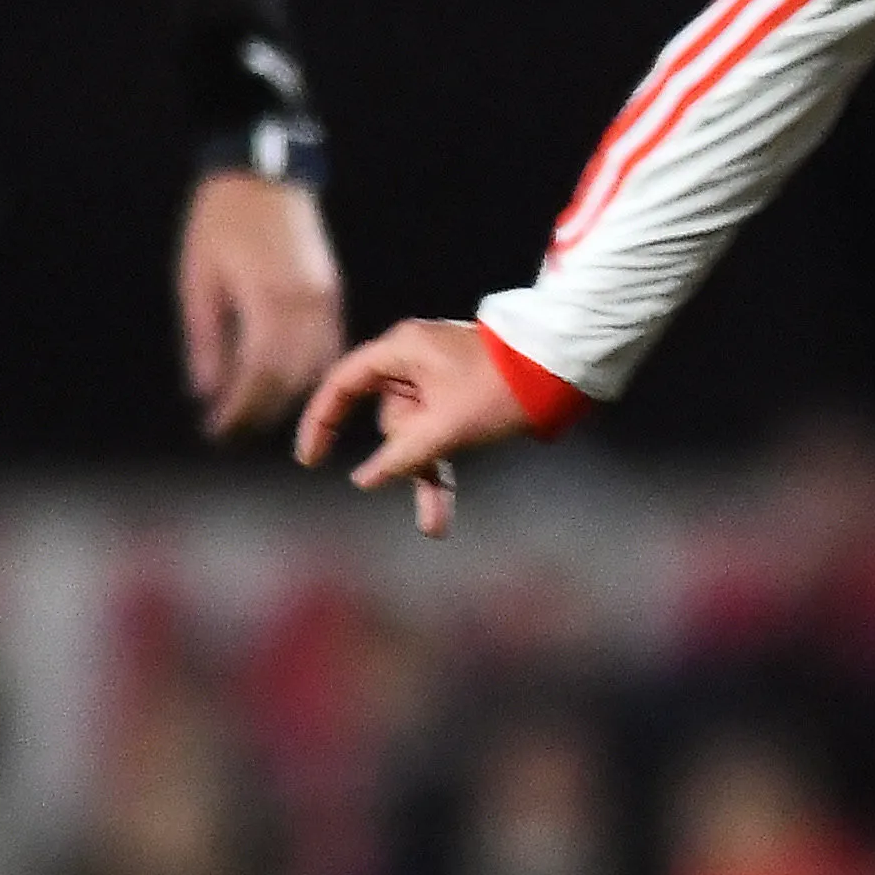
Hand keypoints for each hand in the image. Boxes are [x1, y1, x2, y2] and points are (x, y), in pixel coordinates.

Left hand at [177, 172, 344, 439]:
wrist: (262, 177)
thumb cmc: (219, 226)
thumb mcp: (198, 283)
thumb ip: (206, 341)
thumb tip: (206, 393)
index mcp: (269, 302)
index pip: (260, 376)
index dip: (240, 410)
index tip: (217, 432)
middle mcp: (305, 306)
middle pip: (290, 379)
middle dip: (260, 412)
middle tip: (230, 433)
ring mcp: (324, 300)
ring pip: (316, 367)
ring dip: (286, 398)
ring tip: (254, 414)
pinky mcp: (330, 293)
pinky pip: (328, 346)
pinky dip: (308, 373)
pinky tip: (285, 385)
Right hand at [295, 316, 532, 536]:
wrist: (563, 370)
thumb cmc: (501, 388)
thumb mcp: (446, 426)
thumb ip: (402, 455)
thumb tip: (365, 479)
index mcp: (402, 350)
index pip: (343, 384)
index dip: (321, 421)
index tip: (311, 459)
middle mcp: (415, 361)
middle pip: (389, 420)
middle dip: (407, 462)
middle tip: (424, 508)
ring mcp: (439, 381)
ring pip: (416, 435)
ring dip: (428, 472)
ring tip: (436, 524)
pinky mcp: (461, 400)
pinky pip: (439, 437)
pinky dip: (439, 468)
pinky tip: (435, 517)